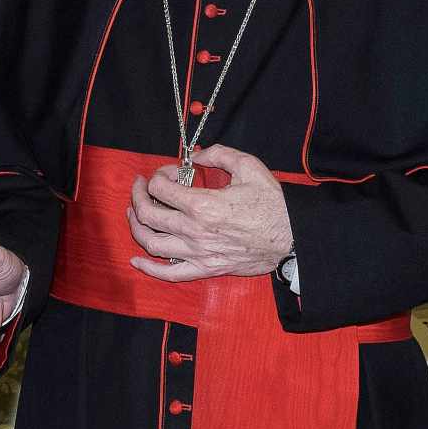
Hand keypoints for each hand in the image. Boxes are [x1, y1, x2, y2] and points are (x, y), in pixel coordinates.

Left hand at [127, 143, 293, 281]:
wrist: (292, 238)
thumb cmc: (272, 204)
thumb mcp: (249, 167)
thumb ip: (219, 154)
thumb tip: (197, 156)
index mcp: (203, 204)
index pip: (160, 188)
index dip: (159, 175)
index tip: (170, 172)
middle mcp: (194, 231)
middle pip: (148, 214)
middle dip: (138, 195)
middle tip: (140, 186)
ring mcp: (198, 253)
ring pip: (151, 242)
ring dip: (136, 225)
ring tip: (135, 213)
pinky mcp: (205, 269)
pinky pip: (169, 274)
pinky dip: (148, 268)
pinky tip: (136, 260)